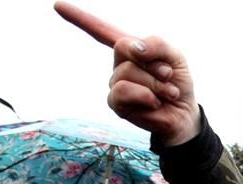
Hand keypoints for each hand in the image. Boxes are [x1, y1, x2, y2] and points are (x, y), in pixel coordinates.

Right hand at [54, 1, 199, 144]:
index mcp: (131, 50)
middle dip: (153, 62)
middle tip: (167, 75)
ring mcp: (115, 84)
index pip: (102, 31)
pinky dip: (146, 95)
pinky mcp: (116, 103)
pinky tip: (155, 102)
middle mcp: (119, 65)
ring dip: (154, 83)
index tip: (58, 5)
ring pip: (126, 72)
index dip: (80, 18)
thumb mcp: (175, 56)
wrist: (184, 114)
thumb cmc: (177, 84)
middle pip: (124, 48)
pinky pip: (124, 91)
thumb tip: (134, 48)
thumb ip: (156, 44)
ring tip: (166, 92)